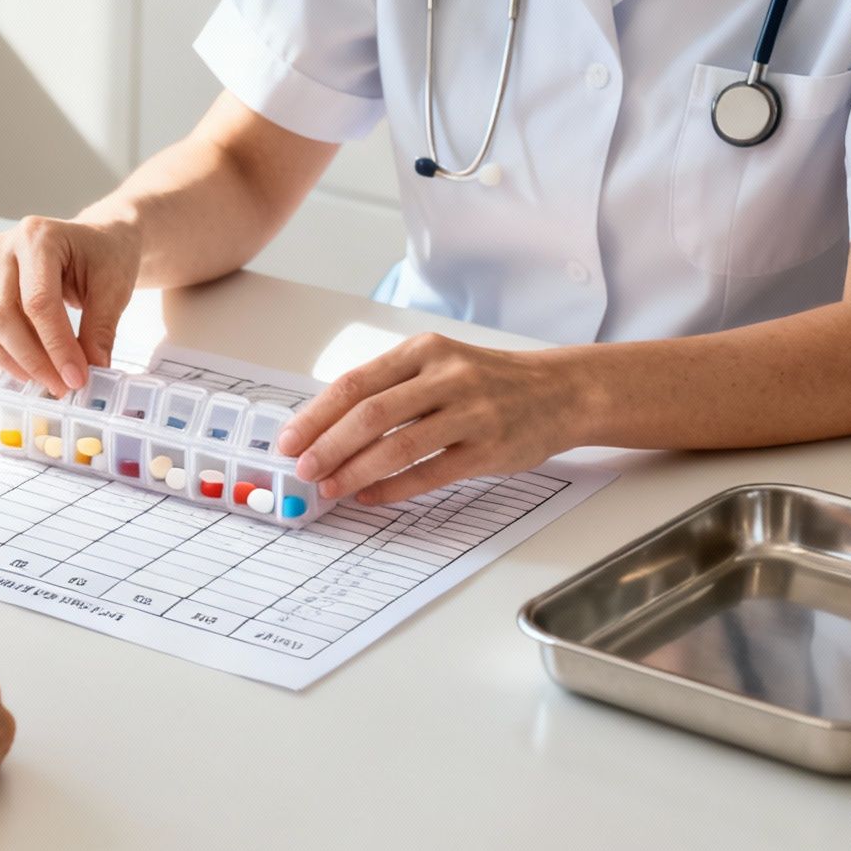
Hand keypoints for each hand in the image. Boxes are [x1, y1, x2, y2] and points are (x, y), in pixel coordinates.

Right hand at [0, 215, 141, 395]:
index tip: (75, 378)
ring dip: (7, 361)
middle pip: (0, 314)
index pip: (38, 302)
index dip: (56, 346)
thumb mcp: (114, 287)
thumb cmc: (104, 256)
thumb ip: (100, 329)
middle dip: (31, 359)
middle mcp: (2, 248)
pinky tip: (18, 367)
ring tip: (41, 379)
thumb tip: (91, 370)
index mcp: (38, 237)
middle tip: (59, 385)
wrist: (93, 241)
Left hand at [276, 333, 588, 504]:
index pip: (355, 384)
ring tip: (329, 488)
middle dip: (327, 446)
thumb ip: (389, 387)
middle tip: (302, 469)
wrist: (561, 391)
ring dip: (355, 472)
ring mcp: (471, 413)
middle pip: (370, 415)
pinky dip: (394, 489)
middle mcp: (446, 377)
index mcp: (423, 352)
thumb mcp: (437, 365)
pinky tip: (369, 498)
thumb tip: (325, 426)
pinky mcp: (489, 449)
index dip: (315, 416)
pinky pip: (430, 473)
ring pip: (398, 446)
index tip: (288, 441)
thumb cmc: (486, 381)